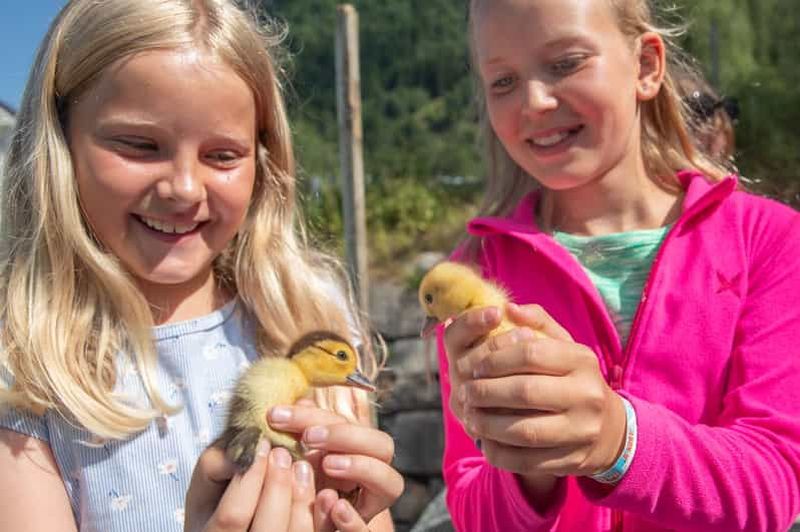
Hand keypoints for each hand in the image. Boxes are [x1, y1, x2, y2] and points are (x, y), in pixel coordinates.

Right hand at [184, 441, 318, 531]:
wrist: (231, 525)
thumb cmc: (215, 500)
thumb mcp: (205, 484)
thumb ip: (218, 464)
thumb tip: (250, 448)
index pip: (233, 516)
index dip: (249, 479)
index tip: (260, 445)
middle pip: (268, 529)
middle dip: (278, 485)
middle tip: (282, 453)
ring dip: (302, 497)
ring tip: (302, 467)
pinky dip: (325, 516)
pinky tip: (326, 493)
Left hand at [267, 402, 403, 527]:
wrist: (301, 521)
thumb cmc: (299, 483)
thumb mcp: (294, 455)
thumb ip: (297, 433)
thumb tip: (285, 408)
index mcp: (358, 446)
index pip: (349, 420)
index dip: (314, 414)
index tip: (278, 416)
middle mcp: (373, 471)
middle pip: (382, 445)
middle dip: (346, 435)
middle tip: (308, 437)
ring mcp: (371, 501)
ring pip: (391, 482)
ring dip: (361, 467)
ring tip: (327, 464)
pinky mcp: (359, 528)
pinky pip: (366, 528)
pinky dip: (352, 520)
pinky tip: (334, 508)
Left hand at [444, 303, 626, 480]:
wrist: (609, 429)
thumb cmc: (574, 378)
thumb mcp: (564, 345)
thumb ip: (537, 322)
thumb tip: (507, 308)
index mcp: (582, 360)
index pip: (530, 352)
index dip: (494, 358)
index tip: (473, 366)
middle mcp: (587, 394)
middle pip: (525, 392)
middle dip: (486, 392)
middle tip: (464, 392)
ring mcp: (582, 430)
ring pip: (524, 430)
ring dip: (488, 424)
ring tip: (470, 416)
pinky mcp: (573, 460)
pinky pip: (527, 460)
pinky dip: (499, 452)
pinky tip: (484, 440)